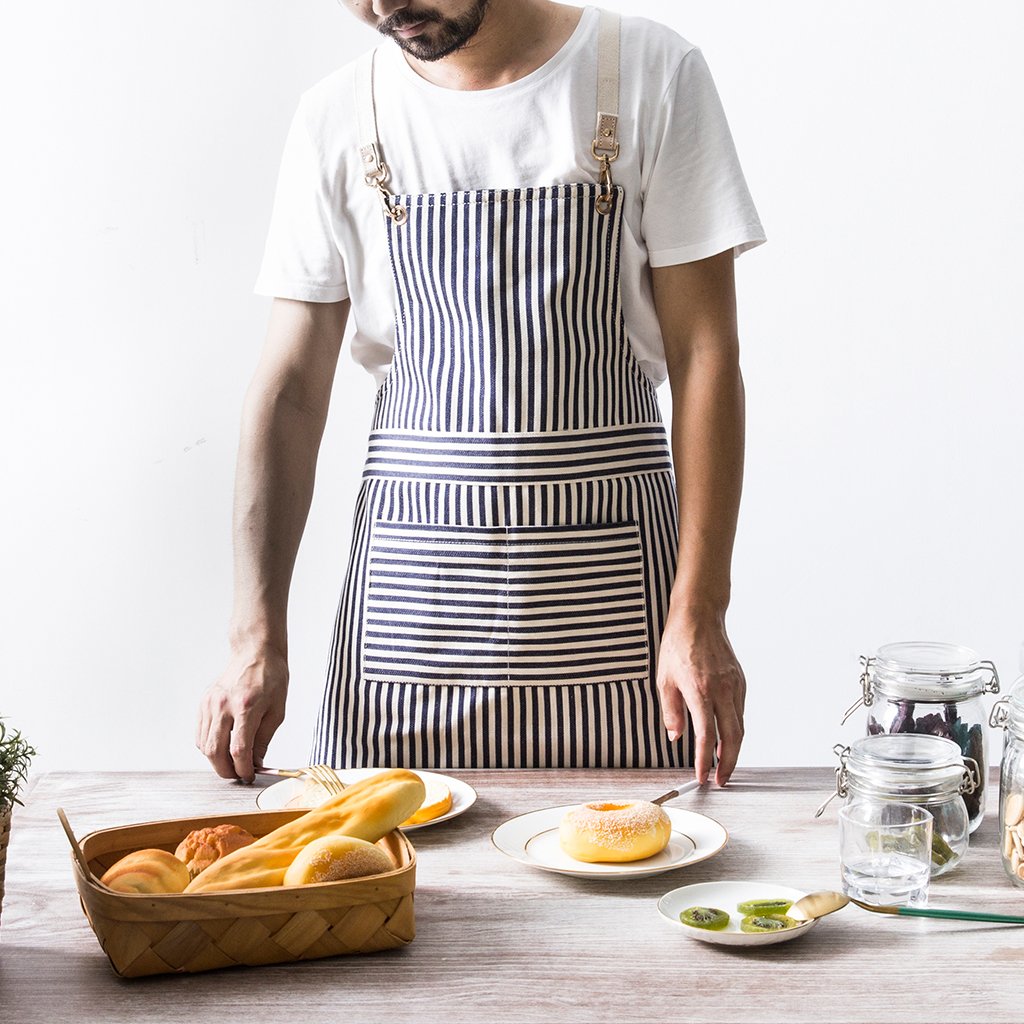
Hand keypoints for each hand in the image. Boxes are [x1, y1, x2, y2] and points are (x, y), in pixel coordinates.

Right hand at [196, 646, 288, 781]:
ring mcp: (210, 703)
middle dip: (226, 770)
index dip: (243, 768)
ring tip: (231, 763)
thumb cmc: (271, 678)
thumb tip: (255, 763)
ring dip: (216, 760)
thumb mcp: (277, 710)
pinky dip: (208, 746)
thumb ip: (264, 739)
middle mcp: (223, 705)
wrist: (255, 653)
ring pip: (204, 745)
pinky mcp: (203, 702)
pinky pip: (200, 733)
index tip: (249, 776)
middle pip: (215, 751)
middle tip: (238, 775)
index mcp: (246, 706)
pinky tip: (222, 747)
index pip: (239, 749)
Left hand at [655, 611, 745, 785]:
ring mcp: (735, 685)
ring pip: (739, 726)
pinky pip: (740, 711)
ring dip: (733, 749)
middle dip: (727, 763)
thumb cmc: (678, 644)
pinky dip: (735, 730)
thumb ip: (671, 710)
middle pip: (731, 737)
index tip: (701, 776)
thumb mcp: (664, 678)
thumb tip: (676, 736)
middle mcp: (722, 689)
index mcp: (699, 690)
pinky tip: (726, 738)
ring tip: (723, 765)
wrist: (699, 616)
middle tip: (721, 780)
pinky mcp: (740, 680)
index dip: (703, 760)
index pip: (705, 735)